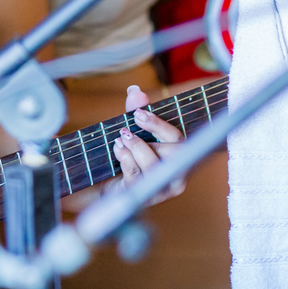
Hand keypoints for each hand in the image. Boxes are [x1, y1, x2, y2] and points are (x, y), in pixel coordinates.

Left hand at [110, 85, 185, 205]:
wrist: (107, 187)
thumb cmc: (127, 158)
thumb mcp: (133, 133)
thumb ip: (136, 112)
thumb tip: (135, 91)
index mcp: (181, 157)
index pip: (179, 139)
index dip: (159, 124)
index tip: (139, 113)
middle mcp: (178, 176)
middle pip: (174, 152)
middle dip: (149, 135)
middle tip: (127, 128)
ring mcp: (163, 190)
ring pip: (154, 164)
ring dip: (135, 147)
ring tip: (121, 139)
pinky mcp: (145, 197)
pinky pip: (136, 175)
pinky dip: (125, 158)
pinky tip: (117, 150)